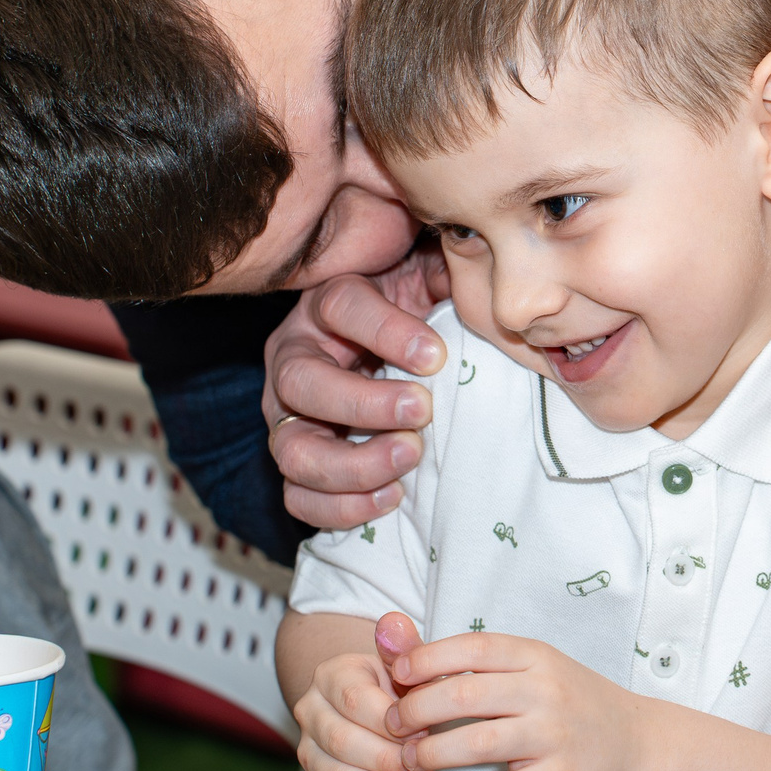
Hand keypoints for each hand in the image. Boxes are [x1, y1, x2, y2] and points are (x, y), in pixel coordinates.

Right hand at [263, 243, 453, 528]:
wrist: (389, 361)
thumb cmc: (415, 316)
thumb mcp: (428, 282)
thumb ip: (447, 274)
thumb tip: (483, 263)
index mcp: (325, 306)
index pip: (342, 306)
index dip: (386, 330)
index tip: (436, 357)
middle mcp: (294, 359)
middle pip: (302, 382)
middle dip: (363, 403)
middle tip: (421, 413)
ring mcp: (287, 417)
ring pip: (292, 448)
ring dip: (351, 464)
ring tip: (409, 459)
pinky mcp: (297, 465)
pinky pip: (298, 497)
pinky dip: (340, 507)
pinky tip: (392, 496)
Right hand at [292, 616, 435, 770]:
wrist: (370, 704)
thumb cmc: (395, 684)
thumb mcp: (405, 662)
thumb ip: (405, 648)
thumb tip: (394, 623)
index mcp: (331, 676)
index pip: (355, 701)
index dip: (392, 722)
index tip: (426, 732)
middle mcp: (311, 712)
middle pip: (344, 745)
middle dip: (389, 765)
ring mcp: (310, 751)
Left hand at [384, 631, 646, 770]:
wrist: (637, 746)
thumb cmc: (571, 704)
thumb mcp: (533, 668)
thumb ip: (472, 660)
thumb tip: (395, 645)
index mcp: (535, 657)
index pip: (471, 647)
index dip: (425, 660)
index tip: (396, 678)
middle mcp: (545, 691)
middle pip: (464, 694)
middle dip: (415, 711)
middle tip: (394, 727)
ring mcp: (554, 737)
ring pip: (476, 744)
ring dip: (431, 756)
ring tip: (413, 763)